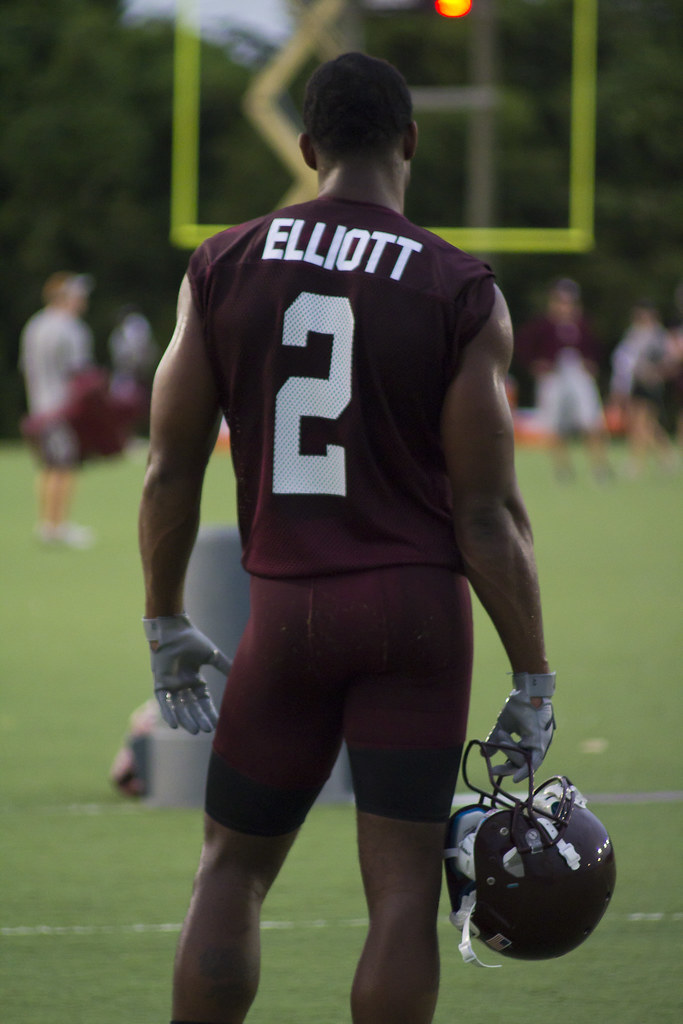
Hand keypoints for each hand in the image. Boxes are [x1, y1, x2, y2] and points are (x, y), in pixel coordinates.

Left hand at [143, 614, 230, 733]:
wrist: (174, 630)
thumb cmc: (192, 640)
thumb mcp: (211, 656)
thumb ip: (224, 666)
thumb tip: (241, 674)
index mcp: (195, 680)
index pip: (203, 701)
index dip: (209, 712)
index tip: (216, 723)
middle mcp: (183, 685)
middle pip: (192, 707)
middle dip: (199, 719)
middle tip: (206, 730)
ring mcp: (171, 685)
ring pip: (179, 707)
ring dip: (186, 719)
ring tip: (194, 731)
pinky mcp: (160, 683)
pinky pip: (163, 702)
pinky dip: (168, 713)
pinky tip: (174, 724)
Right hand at [485, 683, 554, 782]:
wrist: (526, 693)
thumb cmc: (518, 707)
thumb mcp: (503, 725)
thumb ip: (495, 740)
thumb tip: (483, 754)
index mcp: (527, 744)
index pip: (516, 761)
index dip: (505, 768)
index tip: (491, 770)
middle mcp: (534, 747)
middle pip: (520, 765)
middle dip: (506, 769)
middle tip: (493, 770)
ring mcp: (539, 746)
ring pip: (523, 762)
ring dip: (509, 755)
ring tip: (501, 738)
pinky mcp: (541, 743)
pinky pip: (534, 761)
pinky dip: (525, 771)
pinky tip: (515, 778)